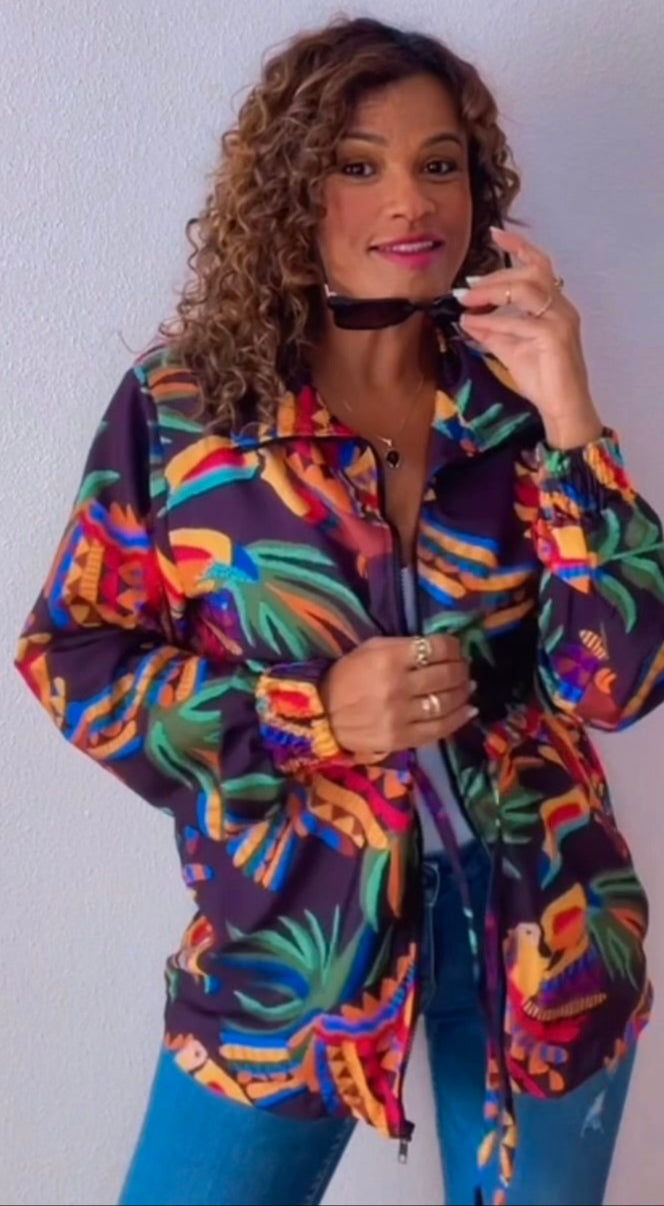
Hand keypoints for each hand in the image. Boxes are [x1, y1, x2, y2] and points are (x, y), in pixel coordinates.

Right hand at [319, 634, 475, 759]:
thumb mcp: (369, 649)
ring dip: (463, 693)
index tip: (456, 648)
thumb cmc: (347, 676)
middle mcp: (398, 686)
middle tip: (464, 667)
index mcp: (389, 659)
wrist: (322, 714)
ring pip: (446, 702)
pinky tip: (468, 710)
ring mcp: (401, 715)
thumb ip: (403, 645)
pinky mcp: (402, 738)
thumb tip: (440, 647)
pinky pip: (439, 729)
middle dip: (461, 669)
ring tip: (468, 686)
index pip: (436, 648)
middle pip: (446, 675)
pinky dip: (459, 719)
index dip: (453, 646)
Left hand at [456, 227, 603, 449]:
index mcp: (555, 304)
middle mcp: (562, 307)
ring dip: (493, 293)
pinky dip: (495, 323)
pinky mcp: (555, 338)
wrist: (563, 407)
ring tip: (468, 300)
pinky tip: (475, 326)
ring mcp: (561, 321)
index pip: (539, 265)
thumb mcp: (510, 349)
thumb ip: (491, 331)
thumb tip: (467, 318)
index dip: (519, 247)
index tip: (495, 235)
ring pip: (527, 291)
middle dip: (494, 278)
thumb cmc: (542, 378)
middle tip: (465, 289)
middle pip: (529, 274)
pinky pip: (521, 323)